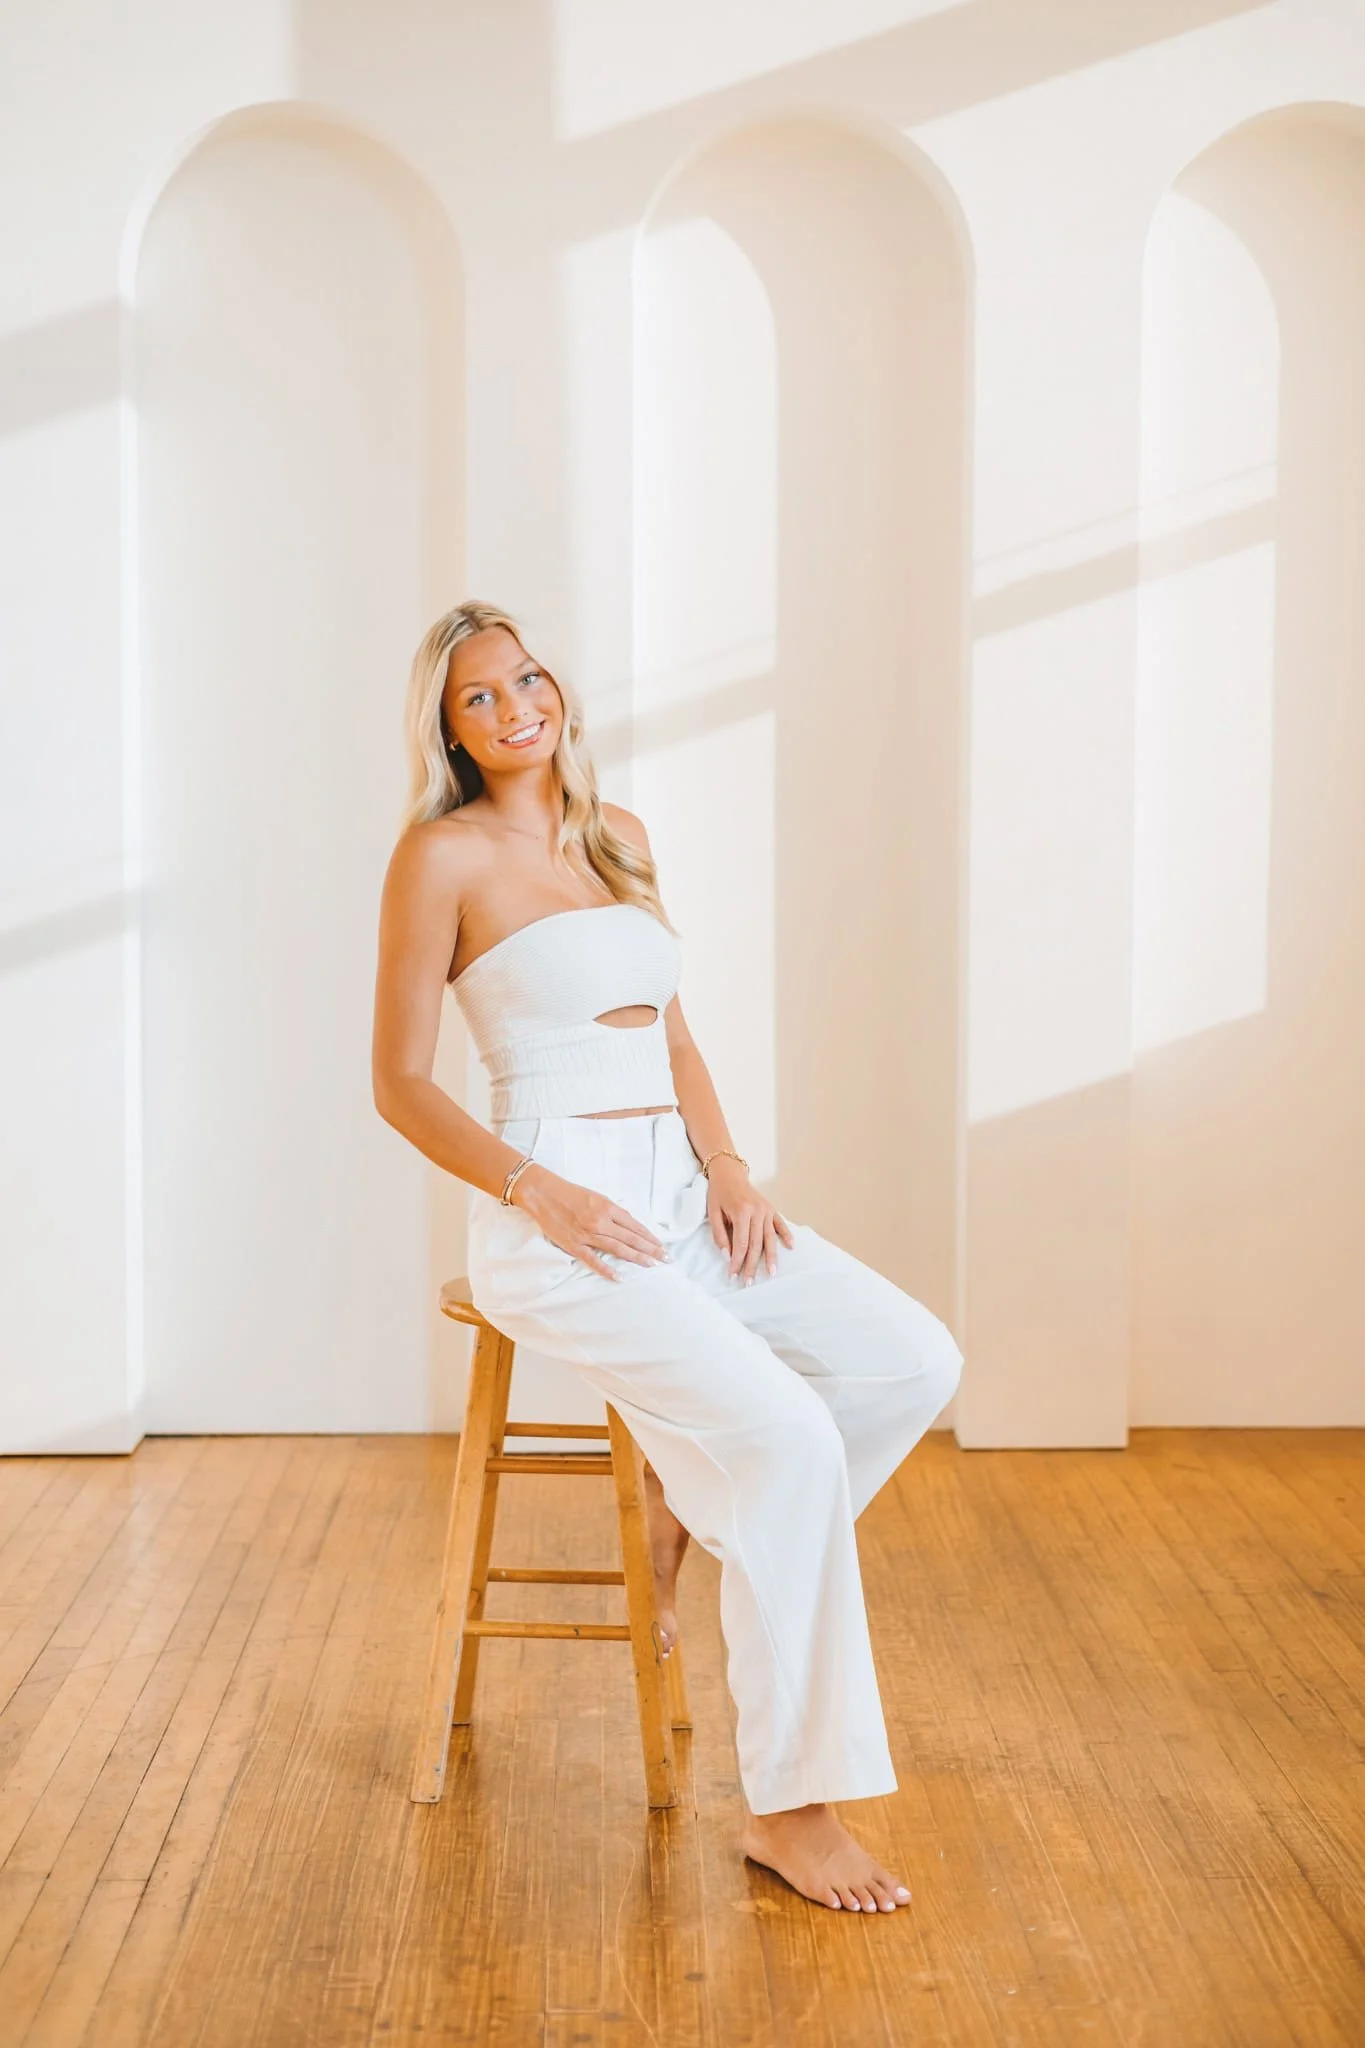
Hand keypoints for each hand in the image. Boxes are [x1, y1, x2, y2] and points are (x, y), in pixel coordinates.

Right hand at [511, 1164, 668, 1282]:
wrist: (543, 1193)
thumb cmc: (571, 1193)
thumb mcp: (597, 1197)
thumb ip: (613, 1212)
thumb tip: (630, 1226)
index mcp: (608, 1207)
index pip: (635, 1226)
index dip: (650, 1237)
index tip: (662, 1246)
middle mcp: (601, 1221)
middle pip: (631, 1239)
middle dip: (651, 1249)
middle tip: (666, 1259)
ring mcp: (587, 1234)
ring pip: (617, 1249)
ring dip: (636, 1258)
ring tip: (651, 1265)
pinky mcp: (574, 1245)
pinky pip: (593, 1260)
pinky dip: (606, 1269)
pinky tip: (620, 1277)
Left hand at [705, 1156, 793, 1283]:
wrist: (729, 1173)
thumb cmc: (718, 1193)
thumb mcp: (713, 1213)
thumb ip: (719, 1235)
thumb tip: (727, 1256)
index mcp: (741, 1211)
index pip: (740, 1243)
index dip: (737, 1261)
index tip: (733, 1275)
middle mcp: (757, 1211)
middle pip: (756, 1244)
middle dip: (752, 1265)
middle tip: (749, 1282)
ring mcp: (766, 1210)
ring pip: (769, 1238)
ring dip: (771, 1257)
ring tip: (772, 1273)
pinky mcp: (771, 1209)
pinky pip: (780, 1224)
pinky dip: (786, 1235)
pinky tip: (791, 1247)